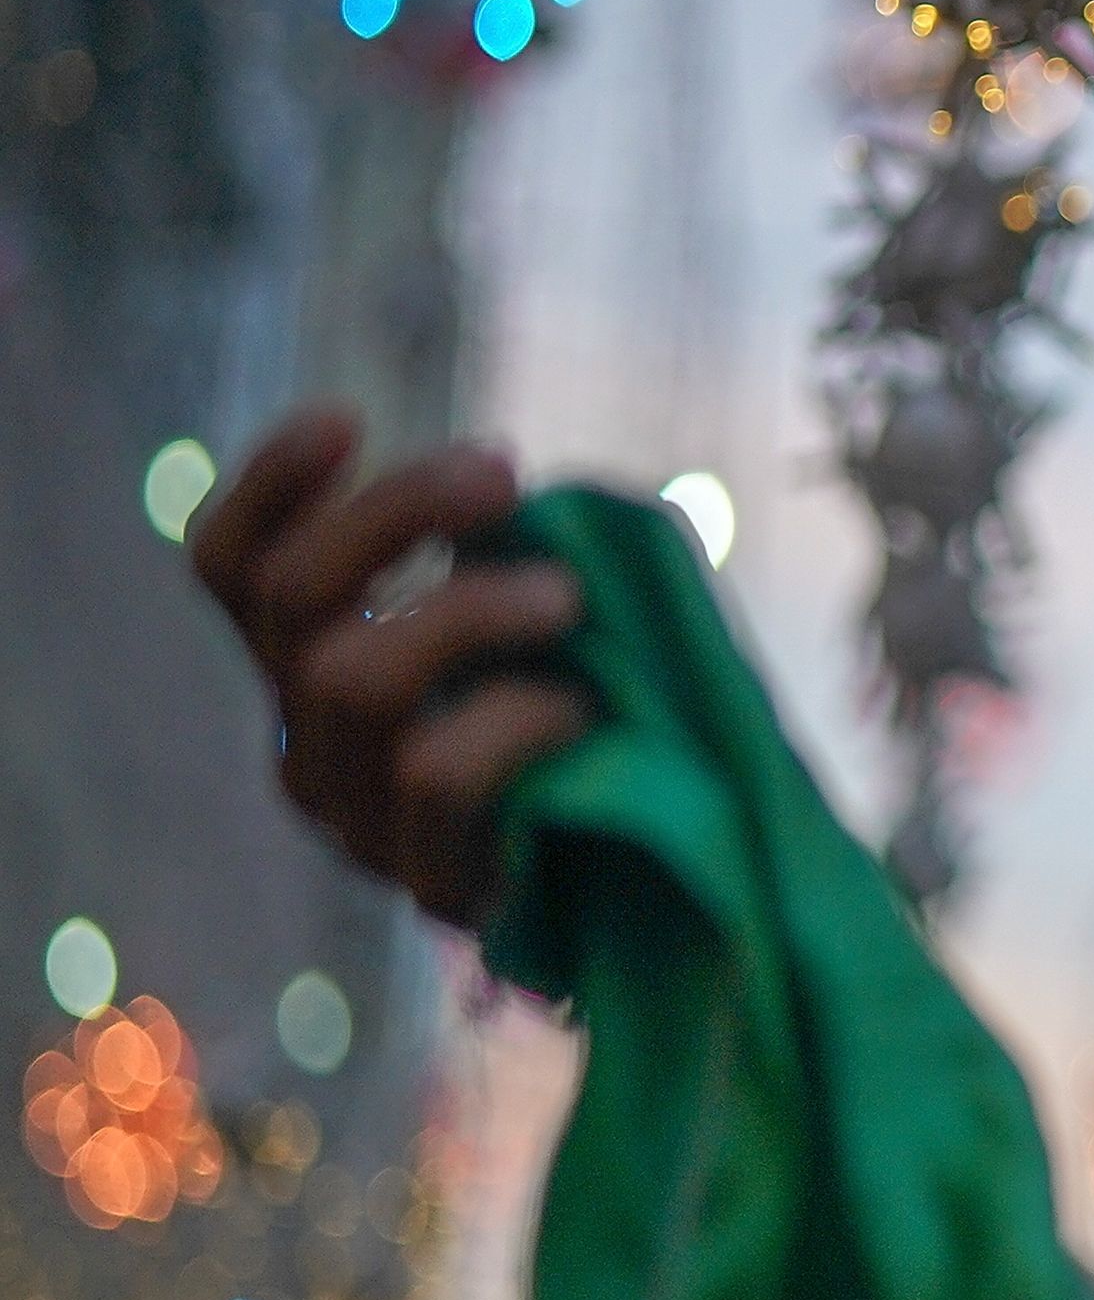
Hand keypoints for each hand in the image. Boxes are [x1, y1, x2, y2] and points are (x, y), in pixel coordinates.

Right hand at [187, 407, 596, 924]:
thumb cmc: (593, 715)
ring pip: (354, 679)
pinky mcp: (427, 882)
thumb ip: (499, 553)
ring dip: (467, 609)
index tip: (345, 417)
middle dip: (394, 511)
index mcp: (307, 667)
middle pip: (290, 599)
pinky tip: (583, 703)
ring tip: (566, 595)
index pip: (229, 567)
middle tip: (504, 474)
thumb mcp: (532, 618)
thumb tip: (507, 484)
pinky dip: (517, 714)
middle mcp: (306, 742)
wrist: (659, 876)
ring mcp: (356, 819)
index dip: (268, 486)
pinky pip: (440, 771)